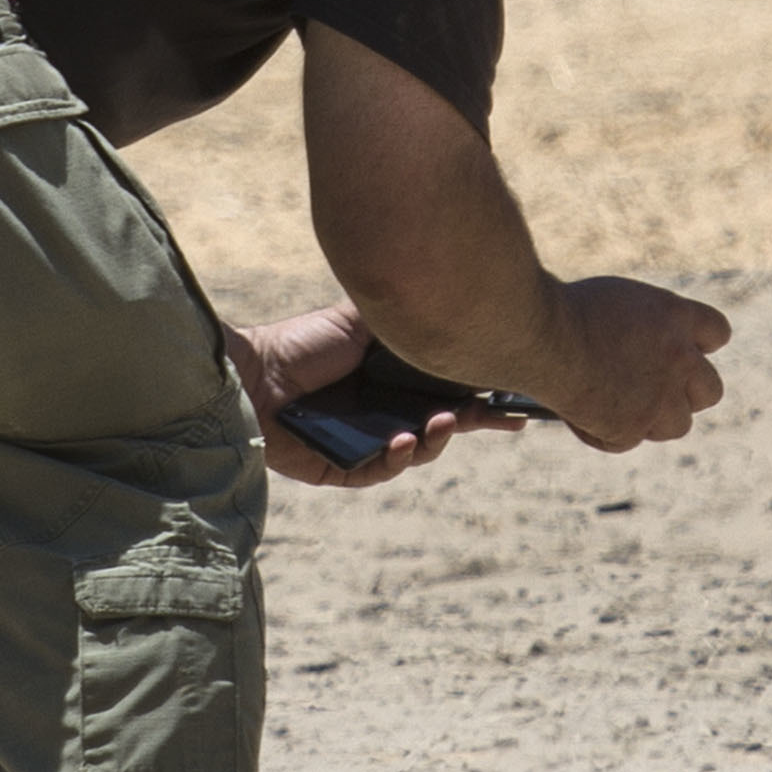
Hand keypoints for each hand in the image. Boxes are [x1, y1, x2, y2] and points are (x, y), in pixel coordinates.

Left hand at [231, 302, 496, 488]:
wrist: (253, 371)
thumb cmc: (302, 342)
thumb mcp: (361, 320)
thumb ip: (404, 316)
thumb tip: (451, 300)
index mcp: (394, 384)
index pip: (448, 395)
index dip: (484, 402)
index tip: (518, 405)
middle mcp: (384, 414)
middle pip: (441, 427)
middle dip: (471, 423)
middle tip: (497, 418)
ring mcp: (365, 444)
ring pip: (416, 453)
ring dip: (435, 440)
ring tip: (440, 423)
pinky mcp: (342, 468)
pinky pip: (379, 471)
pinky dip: (395, 458)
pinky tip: (402, 441)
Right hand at [534, 273, 730, 449]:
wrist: (537, 333)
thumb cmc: (559, 308)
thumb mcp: (611, 302)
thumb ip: (638, 326)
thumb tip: (635, 352)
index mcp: (675, 315)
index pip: (716, 333)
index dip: (697, 346)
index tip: (677, 351)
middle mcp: (679, 357)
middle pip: (710, 390)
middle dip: (686, 394)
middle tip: (651, 391)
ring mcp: (659, 397)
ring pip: (677, 425)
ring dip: (650, 420)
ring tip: (611, 406)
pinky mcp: (631, 428)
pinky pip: (624, 441)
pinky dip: (601, 433)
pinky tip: (575, 413)